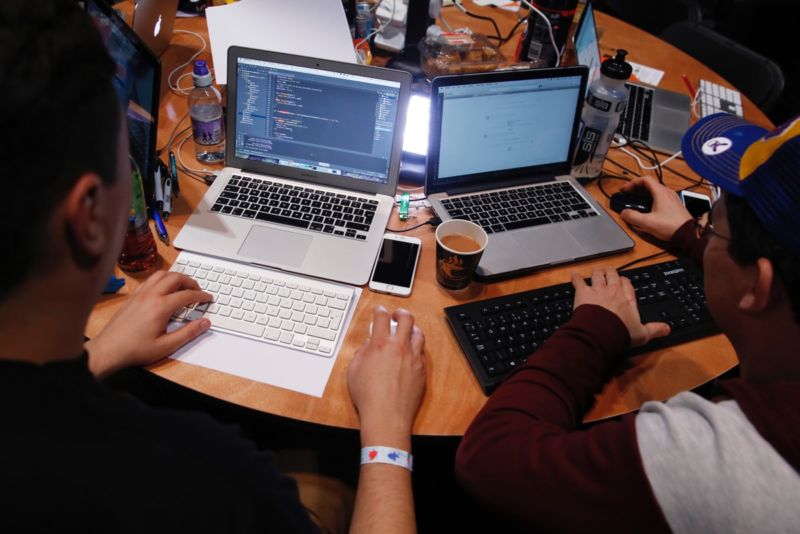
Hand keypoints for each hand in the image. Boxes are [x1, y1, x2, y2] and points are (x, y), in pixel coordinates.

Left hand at [86, 271, 211, 377]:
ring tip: (183, 285)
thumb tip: (205, 323)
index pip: (187, 295)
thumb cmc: (135, 350)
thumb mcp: (166, 346)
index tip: (208, 298)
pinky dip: (161, 279)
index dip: (201, 296)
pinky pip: (149, 280)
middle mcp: (150, 296)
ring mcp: (140, 294)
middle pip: (175, 278)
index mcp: (161, 307)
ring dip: (175, 277)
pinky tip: (164, 288)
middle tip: (198, 290)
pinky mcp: (132, 297)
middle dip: (190, 282)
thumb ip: (188, 333)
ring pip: (161, 274)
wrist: (109, 350)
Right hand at [347, 306, 425, 448]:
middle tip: (396, 316)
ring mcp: (414, 358)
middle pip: (406, 319)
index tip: (379, 311)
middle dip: (400, 313)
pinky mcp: (422, 370)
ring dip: (412, 329)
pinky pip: (422, 352)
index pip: (382, 317)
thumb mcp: (354, 370)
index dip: (380, 310)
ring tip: (407, 332)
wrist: (387, 415)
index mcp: (380, 344)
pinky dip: (416, 348)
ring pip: (418, 334)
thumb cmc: (368, 396)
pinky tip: (411, 352)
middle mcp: (400, 348)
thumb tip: (368, 346)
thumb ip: (361, 353)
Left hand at [571, 267, 669, 347]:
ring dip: (597, 272)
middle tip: (609, 271)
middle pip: (613, 275)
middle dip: (611, 272)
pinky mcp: (583, 292)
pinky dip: (576, 278)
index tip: (623, 280)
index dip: (624, 281)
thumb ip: (654, 329)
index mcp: (627, 299)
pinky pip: (579, 281)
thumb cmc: (621, 332)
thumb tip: (667, 329)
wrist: (601, 332)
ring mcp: (598, 290)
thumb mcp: (642, 334)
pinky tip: (574, 275)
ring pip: (598, 275)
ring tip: (596, 270)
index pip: (627, 284)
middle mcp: (613, 291)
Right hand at [619, 176, 692, 240]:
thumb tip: (624, 213)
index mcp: (661, 193)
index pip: (645, 180)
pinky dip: (652, 199)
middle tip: (629, 194)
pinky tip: (649, 209)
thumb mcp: (647, 222)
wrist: (689, 234)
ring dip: (645, 194)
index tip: (625, 189)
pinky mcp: (675, 206)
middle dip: (637, 188)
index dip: (632, 183)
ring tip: (637, 201)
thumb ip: (633, 217)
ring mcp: (673, 199)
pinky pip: (661, 197)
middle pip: (650, 184)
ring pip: (656, 191)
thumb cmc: (670, 226)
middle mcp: (668, 193)